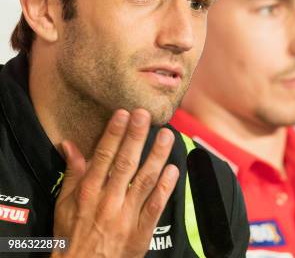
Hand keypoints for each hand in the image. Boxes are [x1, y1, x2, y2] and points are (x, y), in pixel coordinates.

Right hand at [51, 109, 178, 257]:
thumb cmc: (72, 237)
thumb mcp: (65, 204)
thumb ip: (72, 173)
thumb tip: (68, 144)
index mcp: (88, 193)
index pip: (103, 157)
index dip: (114, 134)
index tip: (124, 114)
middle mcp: (107, 201)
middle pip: (125, 164)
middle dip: (136, 137)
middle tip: (146, 115)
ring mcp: (126, 216)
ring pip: (144, 180)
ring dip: (157, 156)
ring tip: (167, 135)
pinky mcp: (141, 231)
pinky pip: (155, 206)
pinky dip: (164, 187)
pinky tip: (174, 169)